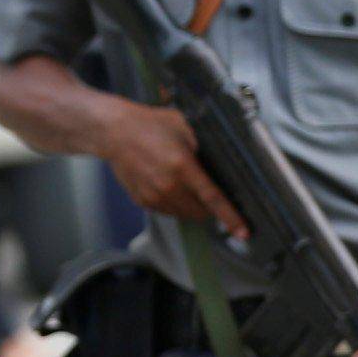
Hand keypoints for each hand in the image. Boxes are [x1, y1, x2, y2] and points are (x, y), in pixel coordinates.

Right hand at [94, 98, 244, 240]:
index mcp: (182, 167)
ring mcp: (154, 196)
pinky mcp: (143, 201)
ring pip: (184, 215)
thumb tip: (225, 160)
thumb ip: (205, 144)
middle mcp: (168, 186)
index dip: (231, 217)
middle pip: (200, 212)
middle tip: (208, 191)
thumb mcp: (184, 126)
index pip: (213, 199)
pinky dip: (175, 204)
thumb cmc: (148, 125)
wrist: (113, 132)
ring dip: (192, 207)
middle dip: (210, 208)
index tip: (243, 232)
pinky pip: (168, 212)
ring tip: (185, 184)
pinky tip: (169, 185)